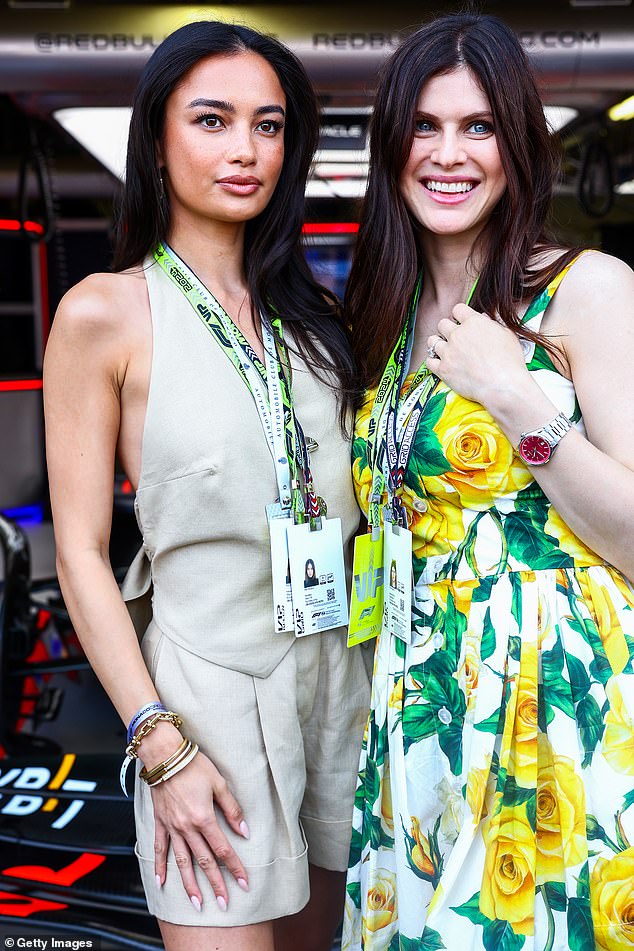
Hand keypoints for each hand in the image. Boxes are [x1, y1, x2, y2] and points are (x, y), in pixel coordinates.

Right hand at [150, 746, 249, 911]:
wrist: (165, 756)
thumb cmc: (194, 766)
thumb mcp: (219, 783)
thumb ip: (232, 809)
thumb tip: (245, 831)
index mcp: (204, 818)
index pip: (223, 849)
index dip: (235, 867)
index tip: (243, 883)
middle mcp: (187, 828)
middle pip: (204, 861)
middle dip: (216, 884)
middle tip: (224, 903)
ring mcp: (172, 828)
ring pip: (182, 862)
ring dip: (190, 884)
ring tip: (197, 903)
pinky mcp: (160, 823)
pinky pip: (159, 849)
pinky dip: (159, 867)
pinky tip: (161, 883)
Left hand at [426, 303, 529, 410]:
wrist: (502, 386)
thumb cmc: (509, 362)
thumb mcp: (507, 334)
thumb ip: (493, 323)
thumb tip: (484, 318)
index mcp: (473, 322)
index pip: (458, 309)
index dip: (460, 315)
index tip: (462, 321)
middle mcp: (457, 335)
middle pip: (442, 323)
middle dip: (448, 329)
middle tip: (454, 337)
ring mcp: (448, 352)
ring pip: (432, 341)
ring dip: (437, 343)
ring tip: (444, 349)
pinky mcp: (443, 369)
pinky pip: (429, 361)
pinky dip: (433, 361)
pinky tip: (439, 362)